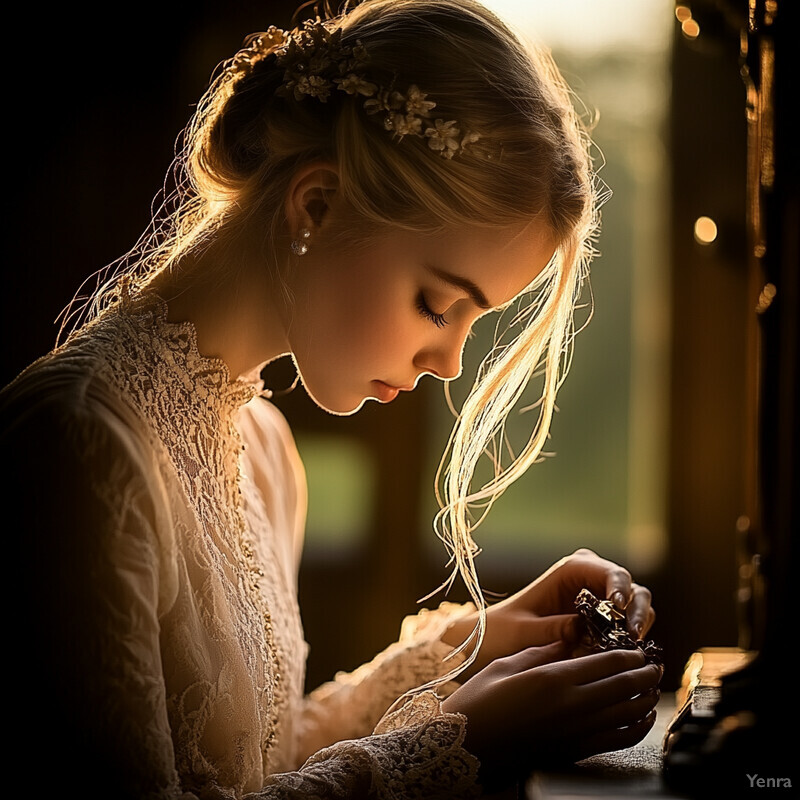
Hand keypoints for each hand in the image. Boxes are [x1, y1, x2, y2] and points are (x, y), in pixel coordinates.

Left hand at [441, 549, 655, 678]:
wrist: (497, 641)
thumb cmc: (505, 631)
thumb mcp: (523, 632)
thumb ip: (551, 629)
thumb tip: (581, 628)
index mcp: (572, 570)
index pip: (611, 572)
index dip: (621, 589)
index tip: (618, 610)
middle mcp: (591, 578)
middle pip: (632, 589)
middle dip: (636, 612)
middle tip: (632, 638)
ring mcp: (602, 598)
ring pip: (637, 607)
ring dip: (637, 627)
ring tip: (628, 651)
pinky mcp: (606, 620)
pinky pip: (629, 625)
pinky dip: (630, 639)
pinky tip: (621, 657)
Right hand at [441, 643, 661, 790]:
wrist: (463, 749)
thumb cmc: (477, 704)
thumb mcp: (505, 665)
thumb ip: (540, 651)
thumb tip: (567, 643)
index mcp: (553, 678)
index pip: (606, 662)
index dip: (628, 653)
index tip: (637, 647)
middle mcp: (571, 706)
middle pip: (623, 686)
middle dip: (644, 673)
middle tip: (653, 664)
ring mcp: (575, 731)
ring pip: (626, 713)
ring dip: (644, 697)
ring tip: (651, 686)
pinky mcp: (574, 751)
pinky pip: (617, 739)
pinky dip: (636, 727)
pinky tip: (641, 719)